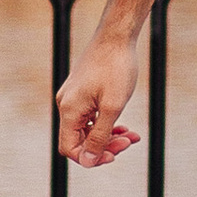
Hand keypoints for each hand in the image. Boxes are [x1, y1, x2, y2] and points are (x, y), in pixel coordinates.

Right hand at [57, 27, 141, 167]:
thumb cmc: (116, 67)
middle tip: (129, 142)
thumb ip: (100, 136)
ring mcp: (73, 97)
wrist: (117, 35)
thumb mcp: (113, 106)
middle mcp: (66, 104)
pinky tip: (124, 125)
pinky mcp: (81, 91)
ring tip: (131, 135)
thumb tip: (89, 161)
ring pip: (87, 129)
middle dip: (105, 145)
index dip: (92, 157)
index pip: (70, 148)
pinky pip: (90, 116)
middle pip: (79, 140)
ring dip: (109, 135)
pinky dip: (106, 123)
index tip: (115, 155)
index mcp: (69, 110)